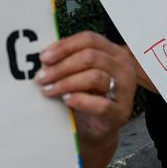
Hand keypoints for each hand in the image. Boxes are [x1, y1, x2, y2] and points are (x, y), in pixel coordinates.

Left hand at [36, 31, 136, 146]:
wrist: (95, 128)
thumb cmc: (86, 95)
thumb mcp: (78, 73)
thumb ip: (66, 60)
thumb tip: (45, 57)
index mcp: (113, 52)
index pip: (89, 39)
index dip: (64, 46)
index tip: (44, 57)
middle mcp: (123, 68)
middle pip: (90, 57)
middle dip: (61, 67)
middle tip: (41, 77)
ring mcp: (125, 90)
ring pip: (94, 77)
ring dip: (66, 83)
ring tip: (48, 90)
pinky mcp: (120, 112)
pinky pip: (101, 104)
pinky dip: (80, 100)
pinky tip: (66, 100)